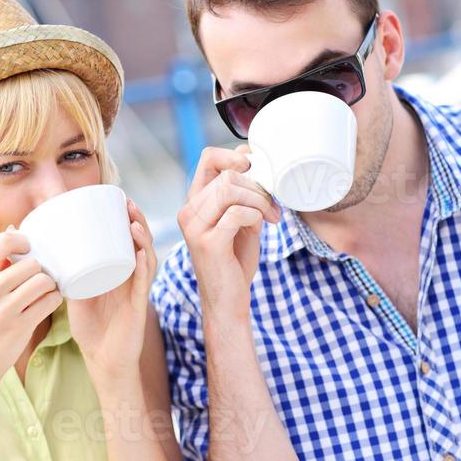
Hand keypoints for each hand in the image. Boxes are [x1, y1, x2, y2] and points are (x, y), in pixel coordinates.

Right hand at [0, 229, 62, 387]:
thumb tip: (13, 231)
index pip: (4, 241)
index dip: (24, 242)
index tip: (30, 250)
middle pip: (31, 263)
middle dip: (40, 271)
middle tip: (39, 280)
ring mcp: (3, 309)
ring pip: (43, 281)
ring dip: (50, 286)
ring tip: (44, 292)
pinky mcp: (20, 326)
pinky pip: (50, 301)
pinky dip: (54, 300)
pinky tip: (47, 304)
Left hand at [66, 200, 156, 390]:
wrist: (102, 362)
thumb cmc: (90, 328)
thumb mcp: (73, 293)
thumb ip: (62, 274)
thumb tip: (36, 252)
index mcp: (118, 271)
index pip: (127, 239)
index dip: (127, 218)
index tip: (118, 199)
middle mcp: (131, 277)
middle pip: (140, 242)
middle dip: (136, 220)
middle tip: (126, 202)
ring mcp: (136, 290)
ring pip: (145, 257)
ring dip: (142, 237)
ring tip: (132, 221)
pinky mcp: (137, 306)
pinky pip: (143, 282)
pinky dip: (142, 266)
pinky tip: (139, 252)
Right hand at [178, 145, 280, 319]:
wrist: (228, 302)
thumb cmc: (234, 261)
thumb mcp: (240, 220)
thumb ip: (243, 194)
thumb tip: (253, 161)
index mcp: (194, 202)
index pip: (209, 157)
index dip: (237, 157)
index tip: (258, 174)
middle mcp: (188, 211)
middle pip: (227, 174)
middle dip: (257, 186)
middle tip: (272, 205)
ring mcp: (195, 227)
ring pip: (230, 189)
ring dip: (258, 200)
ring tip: (270, 215)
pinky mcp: (208, 243)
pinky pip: (238, 213)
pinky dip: (256, 215)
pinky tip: (262, 226)